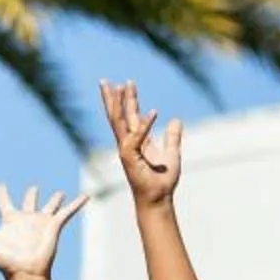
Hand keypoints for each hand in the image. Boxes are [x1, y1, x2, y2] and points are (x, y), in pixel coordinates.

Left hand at [0, 183, 88, 279]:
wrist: (26, 273)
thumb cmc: (6, 261)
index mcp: (10, 221)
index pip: (4, 202)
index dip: (2, 193)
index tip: (0, 185)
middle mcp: (26, 220)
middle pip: (29, 202)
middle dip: (31, 194)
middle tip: (33, 188)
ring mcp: (41, 222)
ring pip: (49, 206)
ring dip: (55, 199)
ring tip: (59, 192)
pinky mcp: (54, 226)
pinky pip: (68, 212)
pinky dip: (77, 204)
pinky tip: (86, 196)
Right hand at [100, 80, 181, 207]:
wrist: (158, 199)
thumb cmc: (162, 181)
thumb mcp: (172, 154)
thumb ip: (172, 137)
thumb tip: (175, 120)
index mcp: (137, 141)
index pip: (129, 116)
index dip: (128, 99)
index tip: (127, 83)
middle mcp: (128, 144)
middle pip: (117, 116)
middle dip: (112, 98)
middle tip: (104, 80)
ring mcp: (126, 150)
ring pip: (119, 122)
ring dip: (118, 104)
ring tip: (117, 86)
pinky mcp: (130, 158)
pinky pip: (137, 137)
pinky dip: (145, 125)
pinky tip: (154, 112)